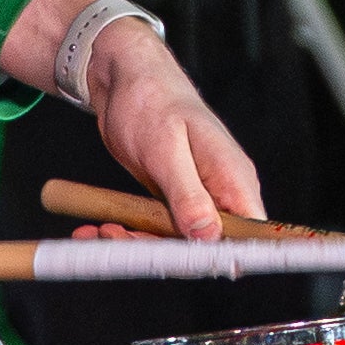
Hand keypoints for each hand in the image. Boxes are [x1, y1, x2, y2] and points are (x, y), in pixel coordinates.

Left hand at [49, 0, 270, 239]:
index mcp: (233, 178)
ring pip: (176, 244)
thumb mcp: (166, 149)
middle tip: (118, 240)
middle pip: (206, 248)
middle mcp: (221, 192)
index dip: (224, 259)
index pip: (248, 235)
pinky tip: (97, 228)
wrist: (125, 78)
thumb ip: (189, 194)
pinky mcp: (173, 199)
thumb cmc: (151, 99)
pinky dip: (126, 234)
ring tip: (99, 232)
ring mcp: (197, 197)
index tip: (182, 266)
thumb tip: (208, 236)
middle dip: (161, 253)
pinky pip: (155, 231)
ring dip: (135, 244)